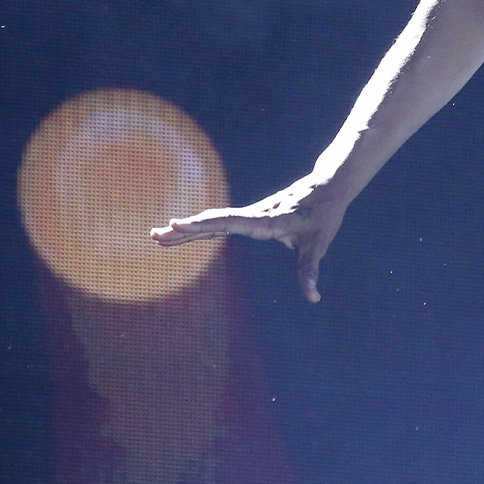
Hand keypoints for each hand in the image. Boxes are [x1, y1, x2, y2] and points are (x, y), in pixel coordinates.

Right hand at [150, 177, 348, 302]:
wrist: (329, 187)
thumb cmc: (324, 215)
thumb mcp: (318, 244)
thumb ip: (309, 269)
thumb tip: (313, 296)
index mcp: (266, 220)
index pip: (229, 222)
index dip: (203, 224)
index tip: (178, 223)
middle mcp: (254, 215)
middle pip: (214, 222)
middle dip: (184, 230)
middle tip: (154, 234)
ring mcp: (251, 215)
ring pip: (214, 222)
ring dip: (187, 229)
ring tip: (157, 236)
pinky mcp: (253, 217)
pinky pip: (222, 223)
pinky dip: (202, 228)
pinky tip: (184, 233)